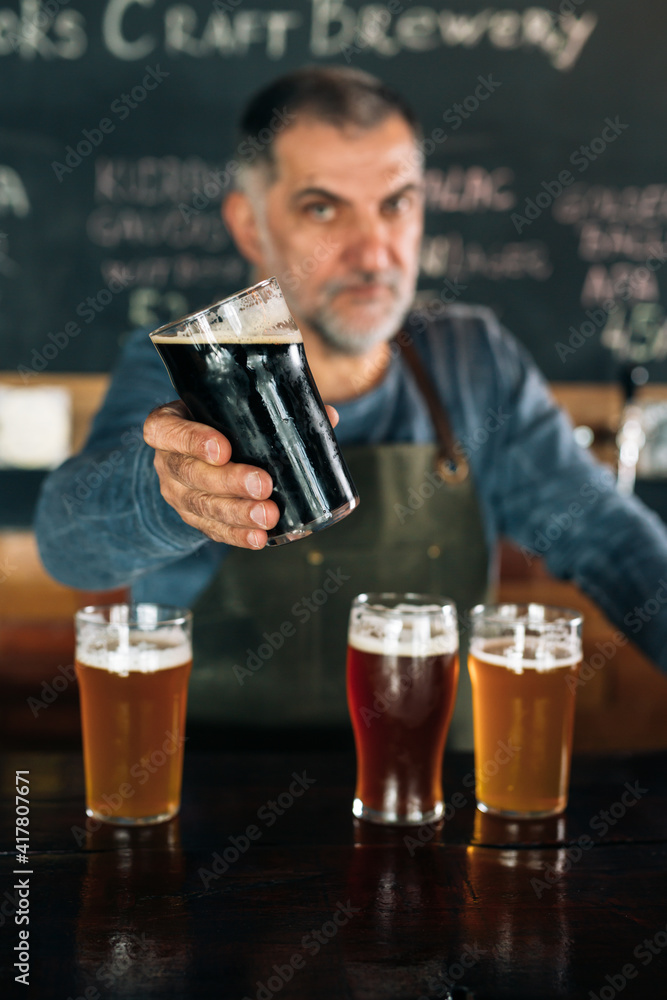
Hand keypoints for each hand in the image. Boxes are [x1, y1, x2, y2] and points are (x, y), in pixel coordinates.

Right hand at [143, 400, 338, 548]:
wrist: (197, 454)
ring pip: (202, 505)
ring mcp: (177, 493)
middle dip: (228, 481)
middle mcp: (166, 461)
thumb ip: (274, 408)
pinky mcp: (193, 517)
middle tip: (263, 485)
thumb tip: (328, 416)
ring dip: (237, 513)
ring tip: (268, 515)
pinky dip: (237, 535)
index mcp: (169, 425)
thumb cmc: (219, 422)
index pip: (166, 430)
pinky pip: (212, 529)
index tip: (223, 448)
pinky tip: (259, 538)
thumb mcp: (233, 408)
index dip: (191, 440)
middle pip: (190, 473)